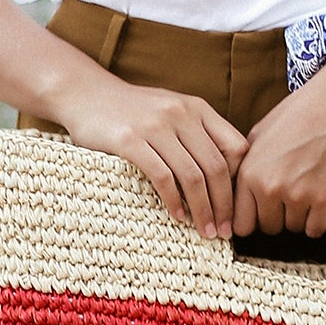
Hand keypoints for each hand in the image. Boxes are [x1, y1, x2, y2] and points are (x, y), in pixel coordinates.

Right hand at [54, 76, 248, 237]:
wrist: (85, 93)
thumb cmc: (132, 111)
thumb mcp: (171, 111)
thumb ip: (197, 134)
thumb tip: (224, 176)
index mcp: (196, 108)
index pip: (235, 148)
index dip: (239, 181)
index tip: (235, 206)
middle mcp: (180, 114)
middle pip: (216, 167)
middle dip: (224, 205)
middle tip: (225, 231)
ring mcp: (154, 126)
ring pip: (192, 176)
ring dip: (202, 210)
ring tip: (205, 231)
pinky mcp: (129, 141)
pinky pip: (162, 177)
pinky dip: (174, 201)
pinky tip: (178, 216)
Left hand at [236, 44, 325, 237]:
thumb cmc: (298, 115)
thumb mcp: (258, 136)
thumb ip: (245, 168)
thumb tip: (235, 194)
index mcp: (249, 173)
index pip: (241, 223)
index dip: (252, 220)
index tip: (262, 214)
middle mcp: (270, 187)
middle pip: (268, 228)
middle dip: (277, 217)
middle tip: (289, 197)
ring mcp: (298, 195)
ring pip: (293, 228)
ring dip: (300, 217)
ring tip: (307, 191)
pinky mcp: (325, 199)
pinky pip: (316, 229)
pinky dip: (318, 220)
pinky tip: (320, 200)